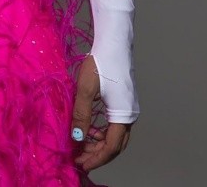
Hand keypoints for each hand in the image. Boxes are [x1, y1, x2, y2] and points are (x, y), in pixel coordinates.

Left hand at [71, 54, 132, 172]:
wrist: (113, 42)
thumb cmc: (100, 63)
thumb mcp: (86, 89)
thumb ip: (81, 115)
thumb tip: (77, 139)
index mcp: (124, 114)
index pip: (111, 147)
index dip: (95, 158)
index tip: (79, 163)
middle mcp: (130, 114)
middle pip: (116, 145)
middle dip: (98, 154)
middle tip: (79, 159)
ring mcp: (128, 107)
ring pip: (116, 135)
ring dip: (100, 144)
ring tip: (81, 146)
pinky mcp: (123, 101)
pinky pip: (115, 125)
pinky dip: (102, 132)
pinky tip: (90, 130)